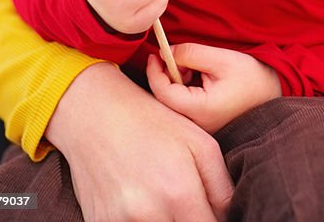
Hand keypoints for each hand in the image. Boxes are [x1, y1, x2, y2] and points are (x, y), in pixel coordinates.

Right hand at [48, 62, 232, 221]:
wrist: (94, 113)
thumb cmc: (152, 122)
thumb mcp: (199, 141)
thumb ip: (221, 186)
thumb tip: (229, 217)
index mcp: (178, 192)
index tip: (210, 211)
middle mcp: (148, 214)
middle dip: (191, 221)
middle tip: (187, 201)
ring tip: (163, 198)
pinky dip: (141, 221)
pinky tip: (141, 203)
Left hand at [147, 43, 281, 132]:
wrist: (274, 95)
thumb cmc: (251, 77)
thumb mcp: (221, 58)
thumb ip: (190, 54)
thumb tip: (167, 53)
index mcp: (201, 110)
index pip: (164, 93)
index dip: (155, 72)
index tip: (156, 53)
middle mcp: (197, 125)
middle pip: (165, 100)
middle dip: (166, 75)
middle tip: (179, 57)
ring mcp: (200, 128)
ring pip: (173, 103)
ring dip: (176, 81)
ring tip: (193, 66)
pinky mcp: (204, 124)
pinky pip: (184, 107)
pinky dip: (184, 89)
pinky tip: (197, 77)